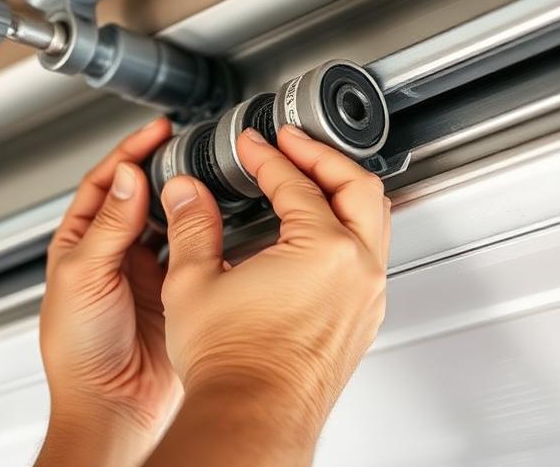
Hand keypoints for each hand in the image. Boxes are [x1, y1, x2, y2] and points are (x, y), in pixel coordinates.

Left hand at [36, 117, 180, 466]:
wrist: (112, 404)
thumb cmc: (79, 351)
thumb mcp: (84, 277)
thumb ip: (108, 226)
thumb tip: (128, 177)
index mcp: (80, 243)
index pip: (106, 183)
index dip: (129, 152)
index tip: (156, 132)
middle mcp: (113, 252)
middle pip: (139, 195)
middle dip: (160, 169)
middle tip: (186, 147)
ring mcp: (146, 270)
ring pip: (168, 220)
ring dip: (182, 198)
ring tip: (202, 177)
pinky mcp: (174, 289)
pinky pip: (191, 250)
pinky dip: (202, 232)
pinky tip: (215, 220)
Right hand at [147, 124, 389, 466]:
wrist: (251, 417)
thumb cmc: (231, 365)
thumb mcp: (194, 282)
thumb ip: (192, 226)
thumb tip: (186, 193)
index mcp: (323, 253)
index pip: (296, 184)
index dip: (267, 157)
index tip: (250, 146)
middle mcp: (357, 271)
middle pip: (358, 187)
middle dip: (322, 156)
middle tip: (292, 142)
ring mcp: (365, 297)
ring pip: (372, 220)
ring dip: (340, 190)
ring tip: (307, 177)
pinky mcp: (361, 318)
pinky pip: (368, 254)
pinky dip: (346, 227)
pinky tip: (316, 230)